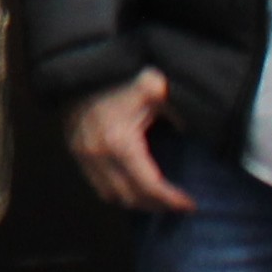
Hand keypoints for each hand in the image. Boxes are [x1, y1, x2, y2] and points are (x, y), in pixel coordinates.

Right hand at [67, 70, 195, 215]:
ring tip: (158, 198)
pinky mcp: (75, 152)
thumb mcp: (154, 88)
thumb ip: (178, 111)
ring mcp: (83, 156)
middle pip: (131, 198)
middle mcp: (98, 155)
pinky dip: (118, 191)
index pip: (149, 186)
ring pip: (112, 196)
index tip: (190, 203)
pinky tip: (134, 185)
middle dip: (157, 205)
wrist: (81, 66)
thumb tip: (196, 132)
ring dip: (137, 201)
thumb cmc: (119, 77)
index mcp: (120, 142)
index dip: (172, 199)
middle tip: (178, 202)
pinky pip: (98, 185)